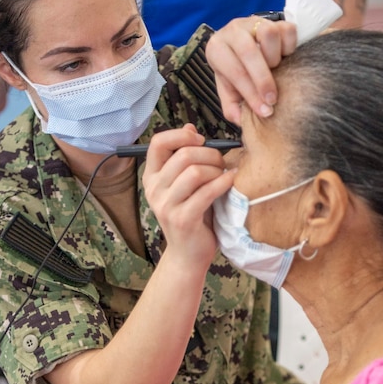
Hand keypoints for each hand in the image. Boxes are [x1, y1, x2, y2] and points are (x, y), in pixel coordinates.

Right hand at [142, 124, 233, 268]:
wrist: (188, 255)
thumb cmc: (192, 216)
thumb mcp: (185, 185)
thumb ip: (185, 159)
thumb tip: (190, 128)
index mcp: (152, 177)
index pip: (158, 142)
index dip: (182, 135)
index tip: (200, 140)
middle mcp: (154, 190)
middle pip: (183, 154)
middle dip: (209, 153)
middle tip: (221, 162)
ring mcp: (166, 206)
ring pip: (195, 171)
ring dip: (216, 169)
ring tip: (224, 175)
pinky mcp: (183, 219)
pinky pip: (206, 191)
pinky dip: (223, 182)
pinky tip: (231, 182)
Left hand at [206, 16, 296, 124]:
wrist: (241, 45)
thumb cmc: (234, 69)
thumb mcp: (228, 88)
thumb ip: (232, 106)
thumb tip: (241, 120)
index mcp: (216, 48)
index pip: (234, 71)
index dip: (250, 93)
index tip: (265, 110)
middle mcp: (233, 31)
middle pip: (249, 52)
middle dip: (263, 80)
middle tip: (273, 99)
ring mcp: (254, 22)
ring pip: (269, 34)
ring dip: (275, 57)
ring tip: (275, 70)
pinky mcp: (275, 19)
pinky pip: (287, 30)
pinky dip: (289, 47)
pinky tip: (284, 58)